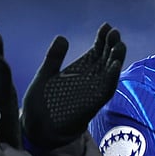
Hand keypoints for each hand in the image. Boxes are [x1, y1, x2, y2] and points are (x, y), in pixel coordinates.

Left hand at [22, 23, 125, 150]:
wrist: (35, 129)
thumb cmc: (40, 104)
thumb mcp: (45, 75)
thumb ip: (54, 58)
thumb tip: (63, 37)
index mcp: (79, 71)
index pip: (96, 52)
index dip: (102, 40)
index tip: (106, 26)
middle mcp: (88, 81)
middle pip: (105, 60)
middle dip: (112, 46)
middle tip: (115, 32)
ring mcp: (91, 93)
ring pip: (108, 74)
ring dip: (116, 60)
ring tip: (119, 46)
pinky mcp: (90, 105)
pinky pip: (104, 91)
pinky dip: (110, 79)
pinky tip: (115, 66)